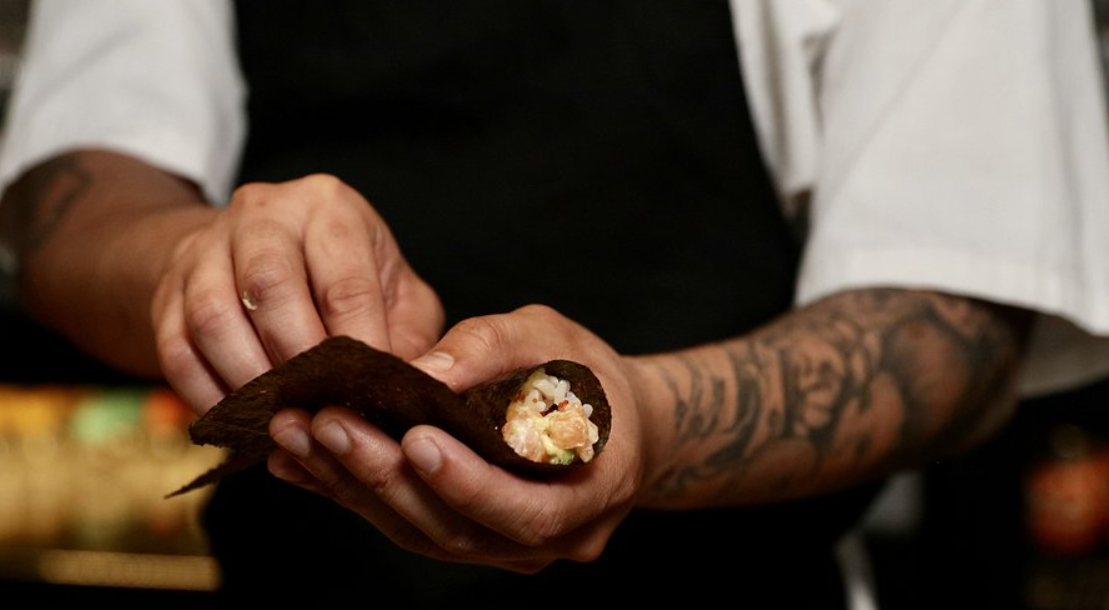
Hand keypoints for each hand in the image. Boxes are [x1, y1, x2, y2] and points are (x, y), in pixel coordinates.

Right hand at [152, 174, 442, 413]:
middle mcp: (263, 213)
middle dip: (298, 365)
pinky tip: (241, 424)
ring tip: (281, 423)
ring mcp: (206, 247)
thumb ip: (411, 335)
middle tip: (322, 414)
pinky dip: (207, 394)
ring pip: (214, 317)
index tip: (369, 398)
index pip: (345, 283)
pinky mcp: (168, 288)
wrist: (258, 252)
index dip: (359, 349)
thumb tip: (419, 388)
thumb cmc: (346, 278)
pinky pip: (176, 348)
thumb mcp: (395, 290)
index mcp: (329, 208)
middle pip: (270, 289)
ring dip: (249, 382)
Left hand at [266, 304, 648, 572]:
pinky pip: (408, 524)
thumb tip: (425, 373)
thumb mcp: (556, 341)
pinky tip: (302, 462)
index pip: (527, 510)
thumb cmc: (590, 379)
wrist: (615, 427)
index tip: (415, 439)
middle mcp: (550, 541)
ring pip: (423, 535)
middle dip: (386, 477)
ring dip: (354, 487)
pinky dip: (353, 494)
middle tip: (326, 425)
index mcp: (592, 493)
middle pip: (459, 531)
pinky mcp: (468, 539)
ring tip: (298, 437)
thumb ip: (495, 350)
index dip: (469, 482)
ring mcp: (506, 550)